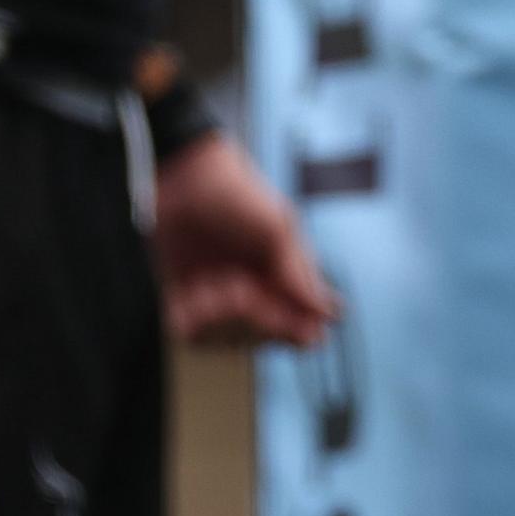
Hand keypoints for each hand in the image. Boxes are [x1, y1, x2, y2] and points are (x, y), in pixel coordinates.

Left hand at [153, 131, 338, 348]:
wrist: (184, 174)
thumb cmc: (238, 194)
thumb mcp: (277, 228)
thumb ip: (298, 274)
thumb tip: (330, 314)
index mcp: (285, 280)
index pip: (302, 328)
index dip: (299, 333)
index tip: (295, 326)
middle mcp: (255, 295)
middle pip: (264, 340)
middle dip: (257, 322)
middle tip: (245, 288)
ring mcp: (219, 300)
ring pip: (227, 341)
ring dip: (222, 318)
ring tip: (218, 282)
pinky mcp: (184, 299)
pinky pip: (190, 334)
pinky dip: (194, 319)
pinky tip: (196, 288)